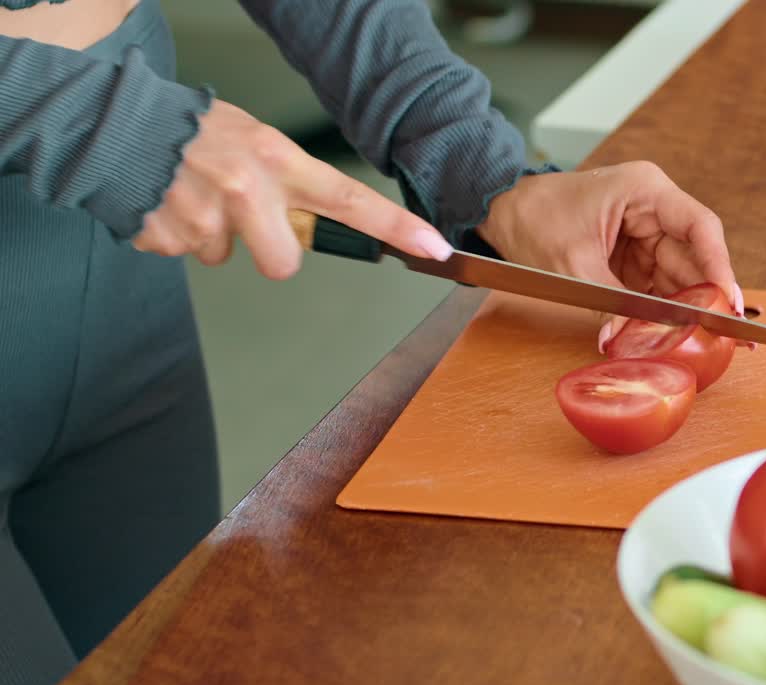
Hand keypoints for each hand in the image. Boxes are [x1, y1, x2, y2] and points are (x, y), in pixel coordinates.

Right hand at [133, 99, 451, 278]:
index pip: (351, 200)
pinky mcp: (169, 238)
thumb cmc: (194, 132)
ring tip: (196, 195)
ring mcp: (206, 217)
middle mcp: (247, 189)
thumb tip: (311, 225)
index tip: (434, 247)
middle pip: (285, 263)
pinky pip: (187, 254)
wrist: (116, 125)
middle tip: (243, 216)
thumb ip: (289, 182)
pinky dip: (178, 235)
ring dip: (214, 235)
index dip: (397, 228)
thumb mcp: (257, 141)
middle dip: (268, 251)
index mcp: (277, 160)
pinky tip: (169, 202)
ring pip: (228, 257)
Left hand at [476, 161, 744, 350]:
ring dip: (684, 310)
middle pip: (695, 258)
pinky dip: (662, 311)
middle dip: (705, 299)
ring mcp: (645, 233)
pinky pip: (657, 286)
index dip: (720, 268)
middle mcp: (654, 209)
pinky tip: (670, 335)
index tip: (730, 304)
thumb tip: (625, 340)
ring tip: (699, 342)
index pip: (701, 229)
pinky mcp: (633, 255)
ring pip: (679, 277)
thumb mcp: (572, 263)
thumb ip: (608, 302)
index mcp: (646, 191)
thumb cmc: (535, 217)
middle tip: (723, 337)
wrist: (503, 210)